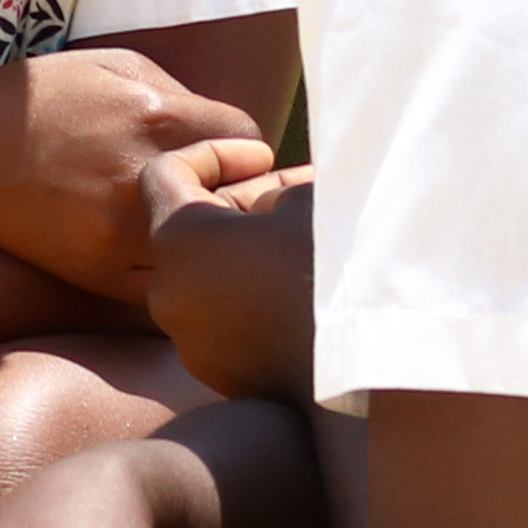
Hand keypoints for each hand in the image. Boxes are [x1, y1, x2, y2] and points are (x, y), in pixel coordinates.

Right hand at [0, 49, 267, 297]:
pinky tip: (155, 253)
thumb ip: (181, 92)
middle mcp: (147, 175)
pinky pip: (171, 283)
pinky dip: (173, 270)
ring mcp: (124, 232)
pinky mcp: (101, 273)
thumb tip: (232, 133)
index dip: (240, 147)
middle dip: (233, 192)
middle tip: (212, 192)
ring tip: (185, 223)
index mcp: (156, 115)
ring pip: (209, 248)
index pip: (251, 140)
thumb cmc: (35, 100)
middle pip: (240, 197)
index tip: (220, 152)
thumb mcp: (111, 66)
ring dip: (206, 237)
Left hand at [138, 145, 315, 404]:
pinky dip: (254, 294)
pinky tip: (305, 287)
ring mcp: (188, 339)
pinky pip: (225, 318)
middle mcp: (167, 292)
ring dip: (251, 251)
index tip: (264, 155)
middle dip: (245, 203)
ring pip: (211, 275)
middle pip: (191, 228)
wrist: (363, 372)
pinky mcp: (216, 373)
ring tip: (310, 240)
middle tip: (302, 193)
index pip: (165, 174)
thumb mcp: (309, 204)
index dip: (213, 154)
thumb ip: (273, 191)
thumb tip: (265, 205)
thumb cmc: (333, 273)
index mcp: (178, 240)